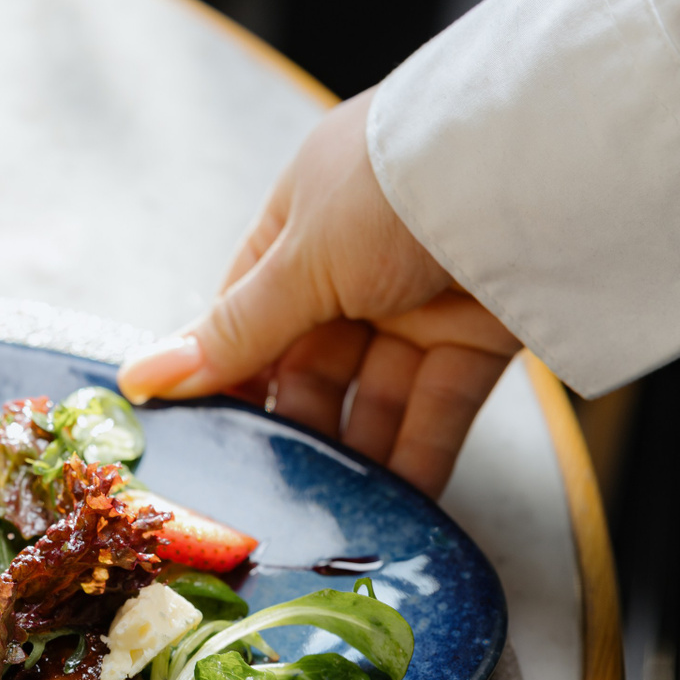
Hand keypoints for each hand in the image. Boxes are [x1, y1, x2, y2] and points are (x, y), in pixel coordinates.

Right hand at [116, 90, 521, 497]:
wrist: (541, 161)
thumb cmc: (397, 187)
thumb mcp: (300, 261)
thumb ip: (231, 332)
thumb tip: (138, 378)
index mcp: (300, 226)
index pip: (246, 318)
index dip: (223, 380)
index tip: (198, 444)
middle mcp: (355, 266)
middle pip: (307, 367)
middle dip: (288, 428)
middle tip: (259, 496)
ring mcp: (417, 305)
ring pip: (371, 398)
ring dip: (350, 455)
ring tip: (322, 518)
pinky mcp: (479, 339)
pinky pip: (435, 412)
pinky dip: (414, 460)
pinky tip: (388, 508)